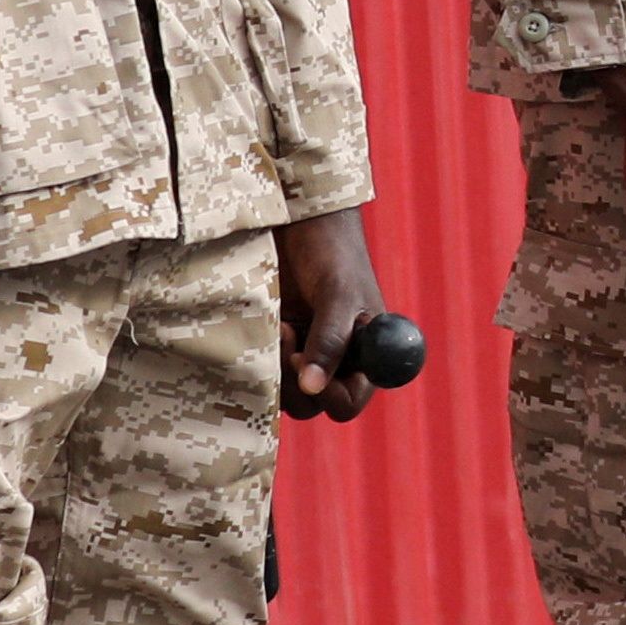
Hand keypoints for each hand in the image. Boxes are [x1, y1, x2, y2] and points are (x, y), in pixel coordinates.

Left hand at [273, 208, 387, 420]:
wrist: (298, 220)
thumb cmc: (332, 251)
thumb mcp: (338, 294)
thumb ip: (330, 341)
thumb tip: (312, 386)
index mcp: (365, 356)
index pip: (350, 401)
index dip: (331, 395)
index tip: (310, 367)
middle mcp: (334, 362)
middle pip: (312, 404)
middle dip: (297, 382)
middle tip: (288, 345)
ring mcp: (300, 354)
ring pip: (283, 391)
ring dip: (277, 368)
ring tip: (282, 324)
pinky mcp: (271, 344)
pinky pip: (261, 370)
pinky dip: (260, 357)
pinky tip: (270, 321)